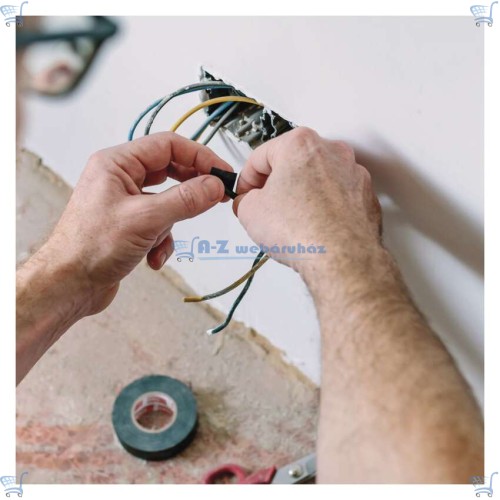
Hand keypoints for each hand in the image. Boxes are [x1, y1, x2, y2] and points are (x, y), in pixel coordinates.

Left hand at [42, 131, 229, 315]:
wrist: (69, 285)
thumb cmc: (89, 248)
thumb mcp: (146, 219)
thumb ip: (185, 199)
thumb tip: (214, 185)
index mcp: (117, 164)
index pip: (168, 146)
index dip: (199, 156)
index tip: (221, 172)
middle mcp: (120, 178)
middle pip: (169, 171)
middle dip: (190, 190)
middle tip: (215, 196)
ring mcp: (125, 202)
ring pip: (167, 201)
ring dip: (171, 224)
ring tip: (163, 238)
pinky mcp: (129, 224)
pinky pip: (159, 224)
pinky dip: (162, 241)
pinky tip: (153, 257)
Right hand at [233, 127, 381, 276]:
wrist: (342, 258)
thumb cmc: (304, 231)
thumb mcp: (250, 212)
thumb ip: (244, 200)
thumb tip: (249, 203)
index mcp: (300, 145)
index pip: (261, 156)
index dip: (246, 178)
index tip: (245, 193)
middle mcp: (331, 152)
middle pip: (292, 163)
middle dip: (276, 184)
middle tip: (264, 207)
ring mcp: (353, 173)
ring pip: (317, 180)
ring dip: (301, 195)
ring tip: (290, 221)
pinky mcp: (365, 196)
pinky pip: (337, 197)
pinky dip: (324, 208)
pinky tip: (313, 227)